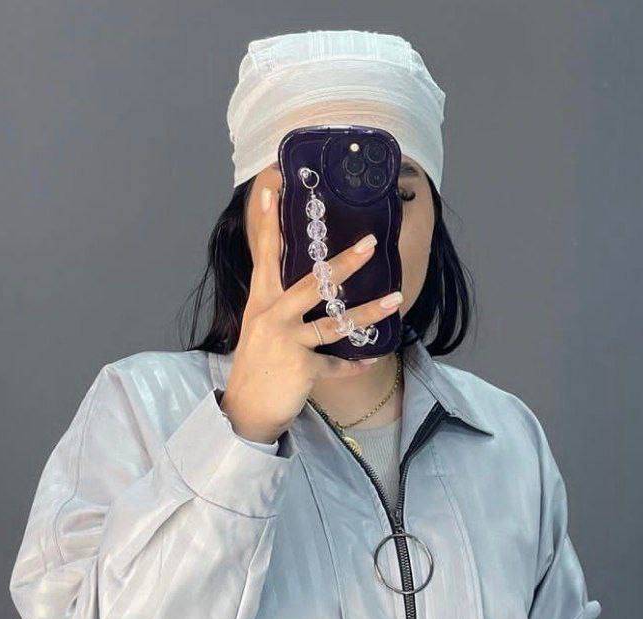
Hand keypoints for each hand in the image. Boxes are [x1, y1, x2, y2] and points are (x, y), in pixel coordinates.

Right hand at [219, 183, 404, 442]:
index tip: (273, 186)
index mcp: (262, 301)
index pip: (265, 254)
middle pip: (312, 284)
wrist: (246, 409)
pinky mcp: (301, 368)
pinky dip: (355, 364)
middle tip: (371, 243)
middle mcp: (273, 316)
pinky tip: (374, 358)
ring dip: (369, 313)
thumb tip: (311, 282)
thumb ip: (281, 302)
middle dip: (343, 263)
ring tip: (396, 299)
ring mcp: (288, 342)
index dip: (268, 221)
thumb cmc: (257, 365)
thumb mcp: (261, 327)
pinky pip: (337, 365)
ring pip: (335, 324)